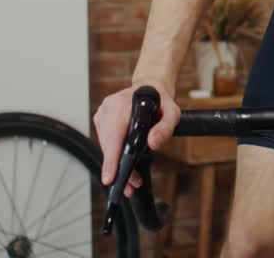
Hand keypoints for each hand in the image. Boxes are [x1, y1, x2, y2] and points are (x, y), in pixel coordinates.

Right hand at [93, 80, 180, 196]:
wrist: (151, 89)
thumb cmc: (160, 101)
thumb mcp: (172, 113)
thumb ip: (165, 128)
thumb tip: (153, 143)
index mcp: (122, 104)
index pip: (114, 137)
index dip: (112, 160)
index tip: (110, 178)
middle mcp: (109, 107)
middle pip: (109, 147)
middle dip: (119, 169)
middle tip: (132, 184)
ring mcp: (102, 113)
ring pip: (105, 147)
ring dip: (116, 165)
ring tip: (131, 179)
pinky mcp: (101, 119)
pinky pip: (105, 142)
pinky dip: (113, 155)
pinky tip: (124, 163)